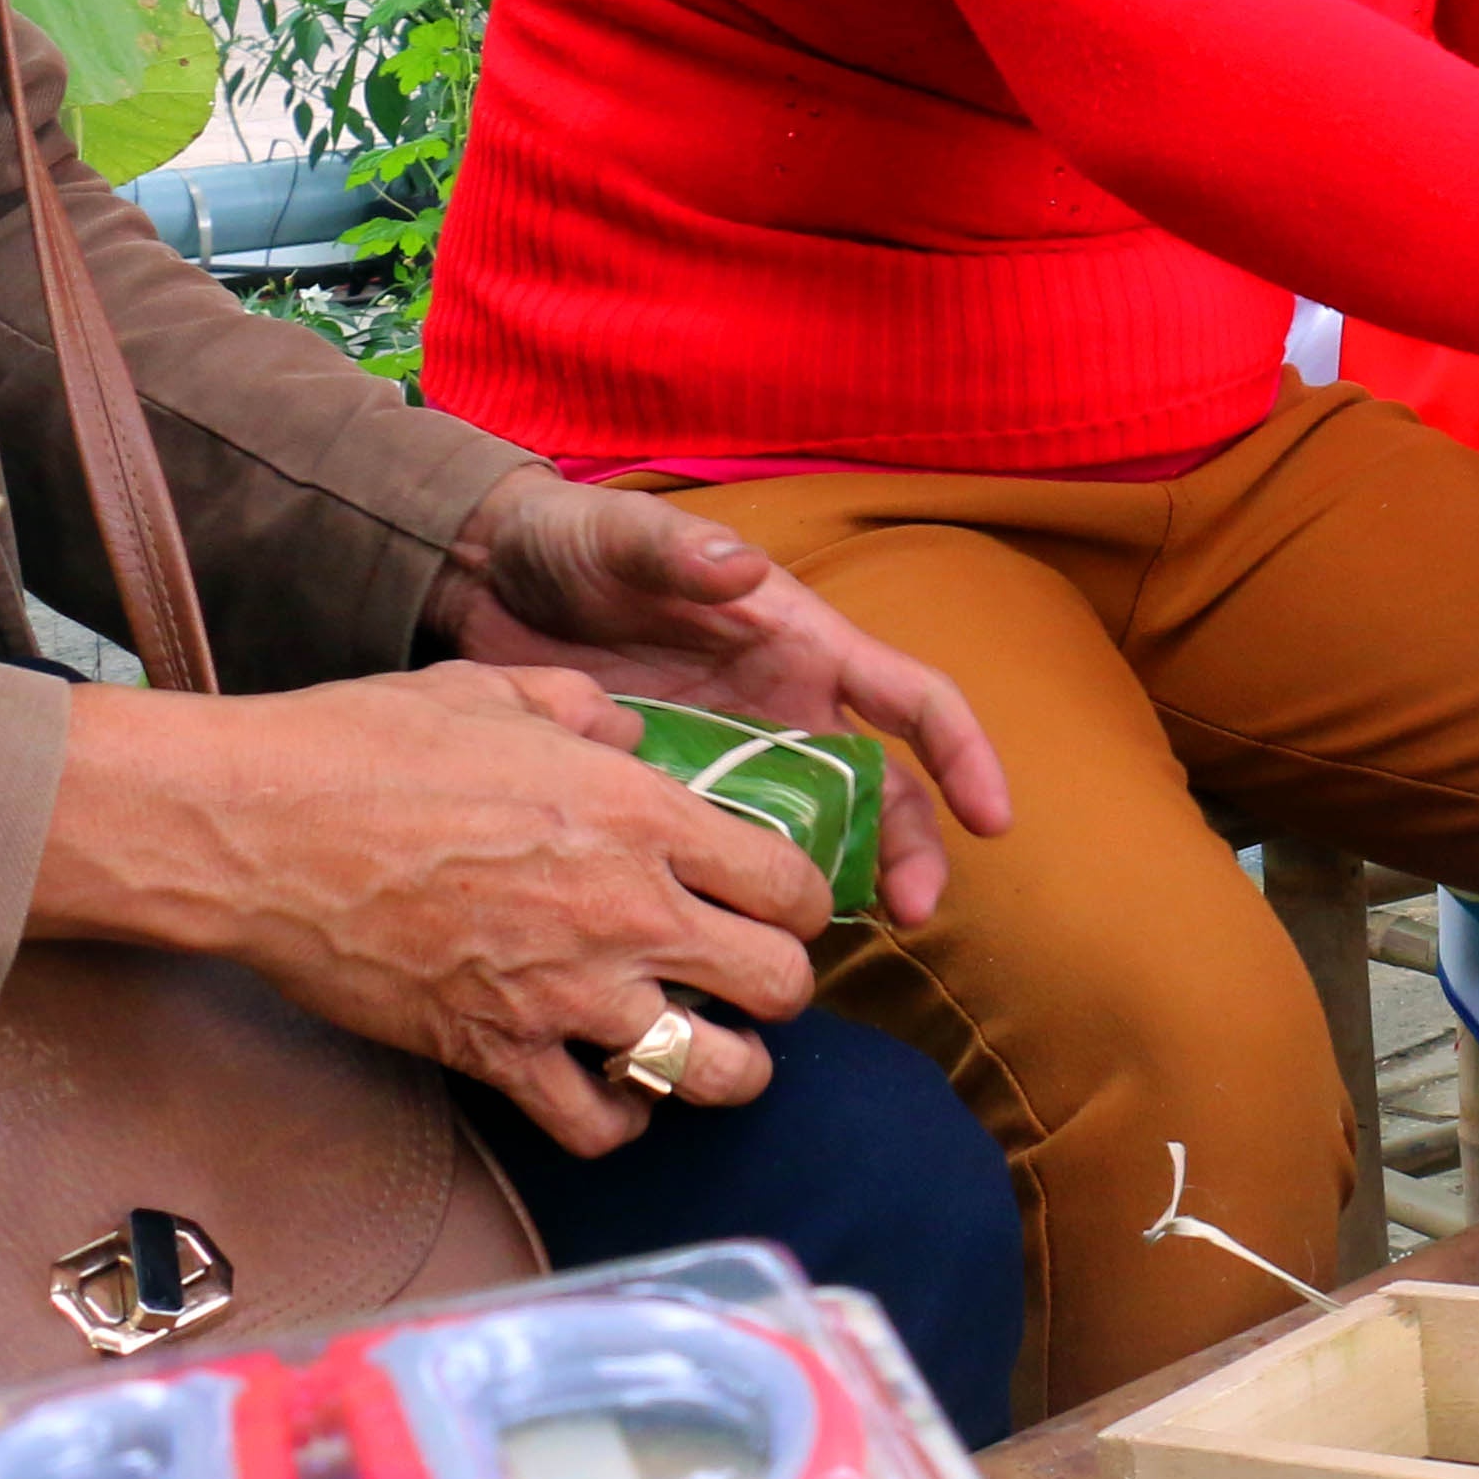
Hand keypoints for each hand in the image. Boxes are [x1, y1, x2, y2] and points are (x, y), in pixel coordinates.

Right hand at [30, 665, 825, 1154]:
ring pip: (714, 1072)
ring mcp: (563, 993)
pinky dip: (617, 1119)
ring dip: (722, 1067)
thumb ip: (585, 709)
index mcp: (638, 813)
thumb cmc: (364, 744)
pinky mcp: (494, 1054)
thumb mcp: (492, 689)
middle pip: (780, 986)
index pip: (791, 884)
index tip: (776, 905)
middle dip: (780, 988)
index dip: (802, 902)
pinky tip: (606, 1087)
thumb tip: (630, 736)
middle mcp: (624, 909)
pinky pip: (597, 1125)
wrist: (256, 828)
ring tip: (701, 1047)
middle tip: (747, 977)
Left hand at [426, 470, 1011, 927]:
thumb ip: (679, 551)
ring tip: (828, 941)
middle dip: (912, 847)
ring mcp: (735, 754)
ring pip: (815, 834)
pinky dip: (749, 894)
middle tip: (916, 911)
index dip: (962, 752)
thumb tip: (741, 568)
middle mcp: (786, 704)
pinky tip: (738, 940)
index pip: (911, 697)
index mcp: (799, 638)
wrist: (485, 581)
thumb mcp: (622, 537)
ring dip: (840, 885)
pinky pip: (731, 854)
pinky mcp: (677, 791)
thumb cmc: (572, 541)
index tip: (993, 817)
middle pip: (882, 787)